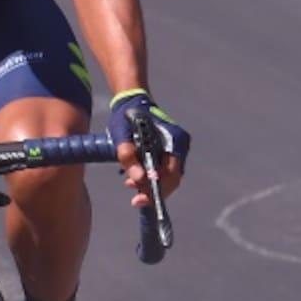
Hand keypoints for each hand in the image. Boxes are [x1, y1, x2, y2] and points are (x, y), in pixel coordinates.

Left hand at [106, 89, 188, 208]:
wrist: (130, 102)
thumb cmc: (125, 117)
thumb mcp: (121, 135)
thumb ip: (128, 155)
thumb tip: (138, 178)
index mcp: (174, 140)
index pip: (172, 174)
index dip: (158, 189)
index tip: (142, 198)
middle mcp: (179, 144)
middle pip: (172, 178)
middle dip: (153, 190)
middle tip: (135, 198)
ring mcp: (176, 147)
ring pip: (168, 176)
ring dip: (150, 184)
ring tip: (130, 184)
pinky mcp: (168, 150)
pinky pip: (164, 169)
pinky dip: (151, 177)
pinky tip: (135, 178)